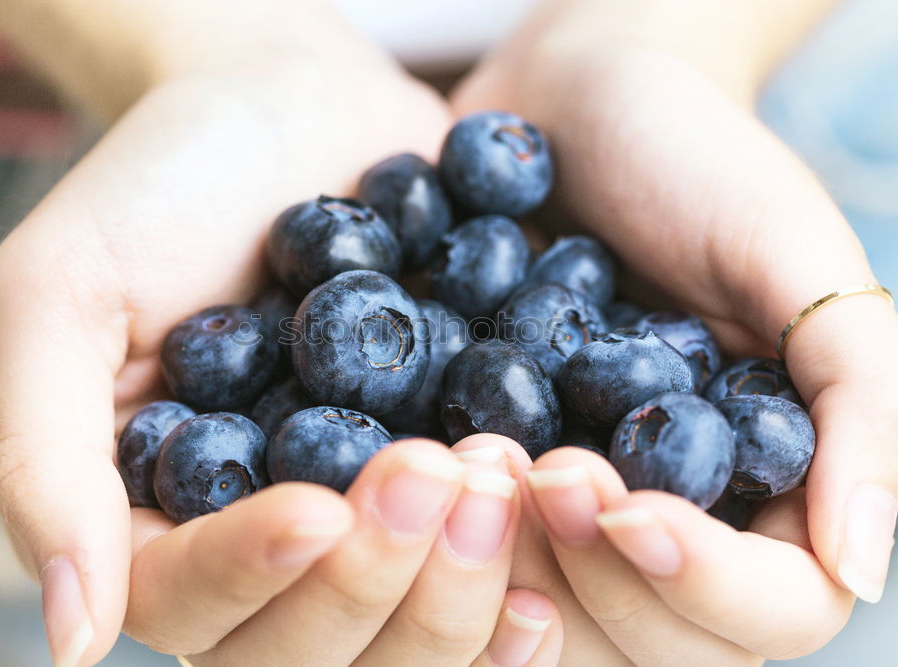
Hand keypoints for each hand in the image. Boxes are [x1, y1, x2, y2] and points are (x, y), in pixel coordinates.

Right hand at [0, 12, 566, 662]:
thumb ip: (46, 458)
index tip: (317, 507)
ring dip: (459, 578)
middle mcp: (266, 549)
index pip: (194, 607)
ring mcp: (365, 525)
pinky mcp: (446, 480)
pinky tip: (556, 512)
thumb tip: (71, 636)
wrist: (291, 105)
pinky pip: (490, 568)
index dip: (255, 574)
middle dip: (376, 578)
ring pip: (411, 634)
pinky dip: (531, 561)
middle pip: (314, 648)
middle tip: (434, 471)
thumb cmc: (161, 185)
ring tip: (497, 470)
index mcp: (162, 523)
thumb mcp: (64, 292)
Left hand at [452, 5, 897, 663]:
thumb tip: (860, 563)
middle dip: (587, 573)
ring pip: (538, 616)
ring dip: (498, 562)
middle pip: (644, 641)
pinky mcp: (483, 465)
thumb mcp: (796, 256)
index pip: (767, 612)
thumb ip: (857, 400)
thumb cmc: (695, 161)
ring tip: (470, 454)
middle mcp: (662, 514)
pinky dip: (431, 527)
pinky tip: (413, 458)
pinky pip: (456, 544)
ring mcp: (565, 500)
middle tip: (536, 466)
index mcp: (763, 486)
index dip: (700, 584)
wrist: (568, 104)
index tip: (624, 503)